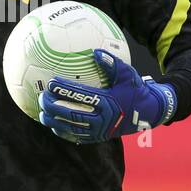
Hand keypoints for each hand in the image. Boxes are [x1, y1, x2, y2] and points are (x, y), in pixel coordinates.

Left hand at [38, 49, 176, 144]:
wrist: (148, 113)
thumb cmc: (135, 90)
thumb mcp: (128, 75)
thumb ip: (113, 64)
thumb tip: (96, 52)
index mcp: (108, 103)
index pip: (81, 96)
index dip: (64, 90)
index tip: (50, 83)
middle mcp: (102, 119)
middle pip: (72, 114)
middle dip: (54, 107)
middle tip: (42, 98)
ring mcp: (100, 131)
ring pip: (73, 128)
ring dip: (56, 122)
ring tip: (42, 114)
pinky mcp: (99, 138)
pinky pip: (78, 137)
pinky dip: (65, 133)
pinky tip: (54, 126)